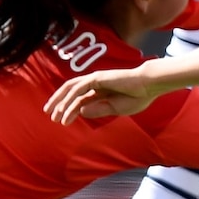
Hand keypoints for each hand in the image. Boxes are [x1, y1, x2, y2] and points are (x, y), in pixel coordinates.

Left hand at [45, 67, 160, 123]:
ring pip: (71, 89)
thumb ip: (99, 110)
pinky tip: (65, 112)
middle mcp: (95, 84)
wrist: (149, 86)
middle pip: (70, 90)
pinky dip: (70, 101)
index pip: (79, 99)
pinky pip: (79, 89)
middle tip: (49, 115)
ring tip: (54, 116)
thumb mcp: (115, 108)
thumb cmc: (137, 97)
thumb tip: (81, 112)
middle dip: (58, 102)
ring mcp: (95, 79)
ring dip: (61, 102)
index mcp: (100, 91)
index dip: (68, 108)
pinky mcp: (97, 78)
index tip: (60, 120)